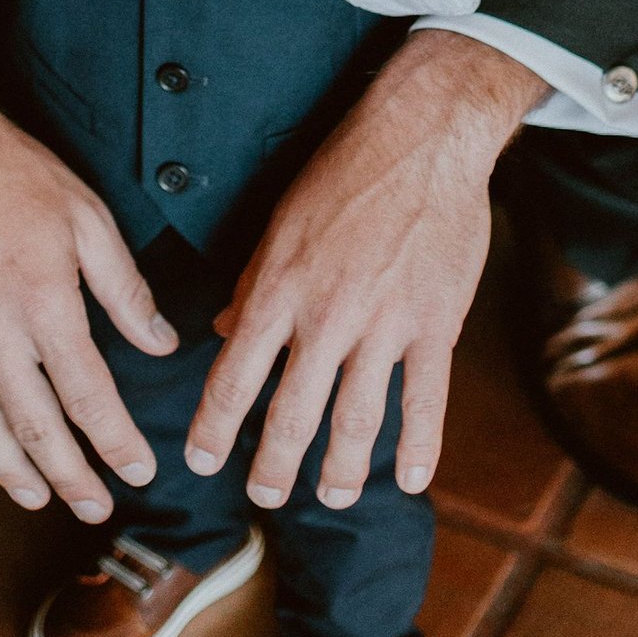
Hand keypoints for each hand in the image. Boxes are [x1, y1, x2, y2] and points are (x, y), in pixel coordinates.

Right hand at [0, 62, 178, 518]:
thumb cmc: (18, 174)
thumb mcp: (87, 218)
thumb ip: (125, 289)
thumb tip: (161, 345)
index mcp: (43, 300)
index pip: (87, 393)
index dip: (116, 440)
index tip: (141, 470)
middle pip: (33, 425)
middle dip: (69, 476)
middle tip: (97, 508)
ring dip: (10, 471)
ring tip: (38, 499)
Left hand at [185, 31, 546, 507]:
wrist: (422, 139)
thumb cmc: (344, 172)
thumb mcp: (281, 222)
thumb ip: (254, 284)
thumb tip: (224, 332)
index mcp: (280, 289)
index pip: (233, 377)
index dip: (214, 429)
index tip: (201, 463)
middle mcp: (327, 316)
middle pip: (292, 416)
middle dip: (274, 468)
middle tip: (264, 497)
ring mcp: (385, 325)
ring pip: (356, 422)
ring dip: (340, 472)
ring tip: (330, 496)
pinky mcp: (436, 325)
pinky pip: (426, 402)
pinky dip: (418, 449)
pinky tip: (409, 482)